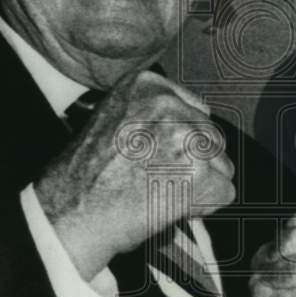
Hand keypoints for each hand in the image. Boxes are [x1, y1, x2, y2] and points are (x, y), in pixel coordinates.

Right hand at [35, 70, 234, 278]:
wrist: (71, 211)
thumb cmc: (86, 175)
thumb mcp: (114, 118)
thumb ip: (154, 116)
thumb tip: (189, 128)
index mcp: (147, 85)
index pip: (196, 111)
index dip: (182, 141)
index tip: (163, 156)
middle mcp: (169, 104)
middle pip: (212, 137)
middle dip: (194, 163)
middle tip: (160, 180)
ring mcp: (186, 137)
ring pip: (221, 164)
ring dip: (200, 184)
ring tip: (162, 193)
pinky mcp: (199, 171)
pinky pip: (224, 192)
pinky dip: (204, 206)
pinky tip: (172, 208)